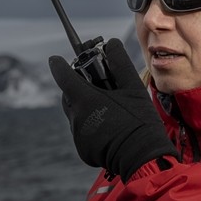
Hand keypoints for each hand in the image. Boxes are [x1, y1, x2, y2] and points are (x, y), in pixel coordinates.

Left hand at [49, 37, 176, 180]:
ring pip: (76, 114)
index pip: (63, 76)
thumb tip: (112, 43)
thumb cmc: (139, 121)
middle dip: (77, 88)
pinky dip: (91, 126)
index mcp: (86, 100)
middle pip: (69, 96)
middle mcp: (77, 118)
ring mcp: (78, 136)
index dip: (59, 65)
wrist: (143, 156)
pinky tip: (109, 128)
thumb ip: (120, 64)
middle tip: (95, 86)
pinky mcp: (83, 150)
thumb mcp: (134, 89)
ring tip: (108, 109)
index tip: (56, 59)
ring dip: (85, 108)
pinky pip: (82, 132)